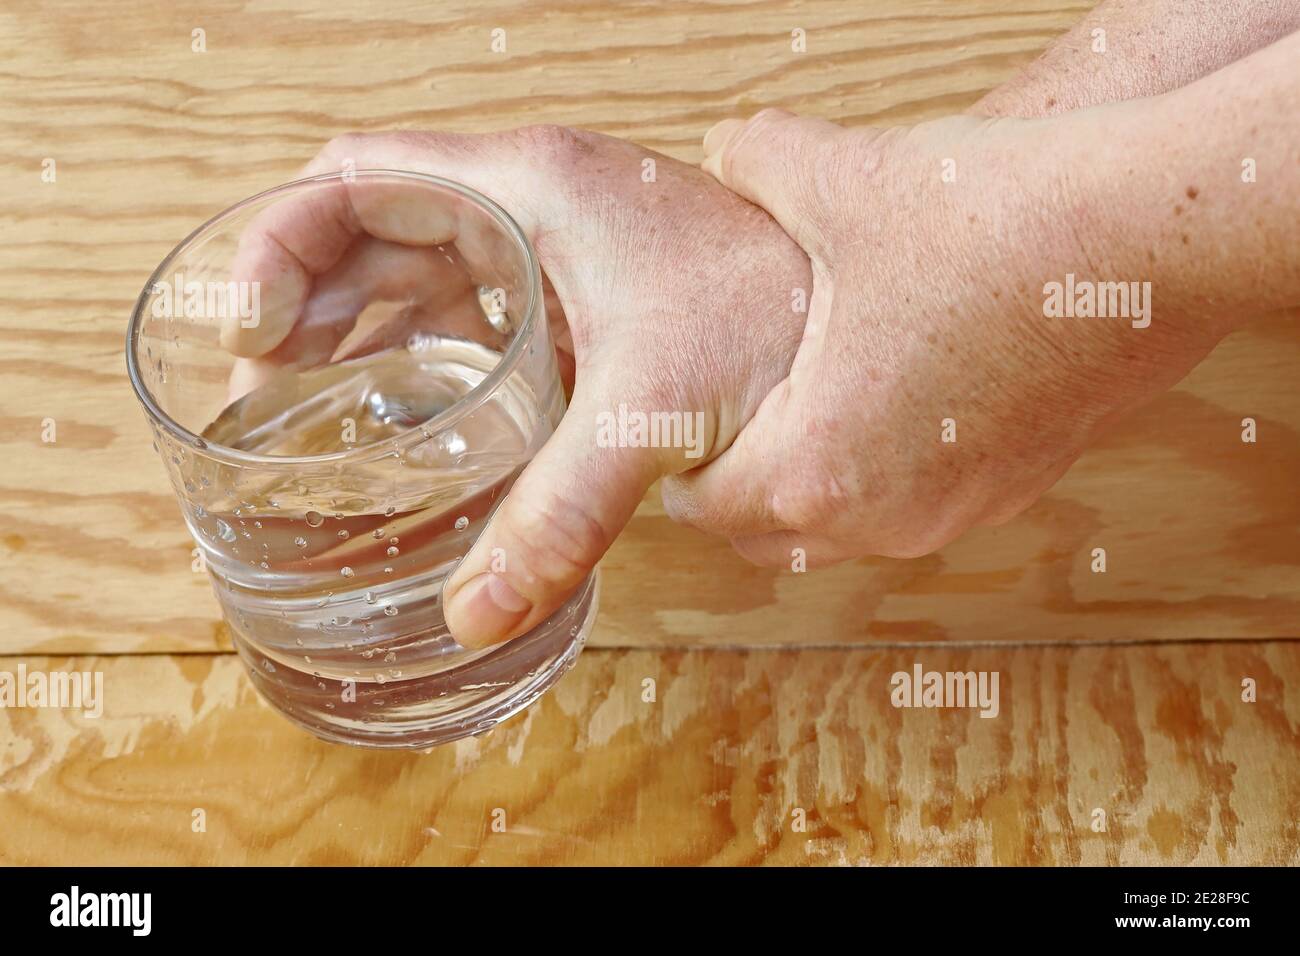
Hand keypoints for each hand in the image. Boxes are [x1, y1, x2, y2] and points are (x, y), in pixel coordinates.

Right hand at [224, 127, 810, 646]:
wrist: (859, 322)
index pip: (361, 174)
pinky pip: (467, 323)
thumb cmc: (774, 318)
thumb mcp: (650, 415)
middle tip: (259, 399)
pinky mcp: (571, 304)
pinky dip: (419, 370)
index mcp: (529, 188)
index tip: (252, 325)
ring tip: (303, 424)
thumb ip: (560, 512)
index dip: (285, 238)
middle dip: (302, 306)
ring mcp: (547, 255)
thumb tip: (478, 611)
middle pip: (368, 232)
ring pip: (413, 281)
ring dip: (352, 342)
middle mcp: (527, 208)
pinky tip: (400, 433)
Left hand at [661, 106, 1234, 565]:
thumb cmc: (991, 224)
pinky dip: (883, 472)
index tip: (678, 426)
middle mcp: (888, 517)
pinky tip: (890, 391)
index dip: (678, 463)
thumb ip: (758, 166)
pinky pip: (918, 504)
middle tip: (724, 422)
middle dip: (735, 487)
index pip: (706, 507)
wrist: (1149, 236)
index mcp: (817, 468)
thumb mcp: (841, 183)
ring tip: (799, 405)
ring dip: (810, 484)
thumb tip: (727, 150)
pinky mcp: (1016, 485)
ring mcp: (959, 510)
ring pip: (848, 532)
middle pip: (769, 538)